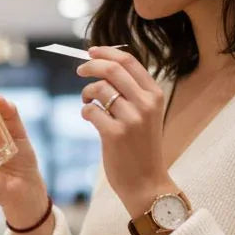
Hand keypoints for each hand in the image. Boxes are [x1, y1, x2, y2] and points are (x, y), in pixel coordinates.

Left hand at [76, 47, 172, 215]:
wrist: (147, 182)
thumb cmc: (142, 148)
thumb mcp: (146, 114)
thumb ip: (132, 91)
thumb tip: (105, 66)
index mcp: (155, 95)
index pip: (129, 61)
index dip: (106, 53)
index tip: (91, 52)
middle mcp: (146, 104)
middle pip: (112, 70)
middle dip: (91, 65)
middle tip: (80, 70)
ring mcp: (131, 119)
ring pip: (98, 89)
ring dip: (86, 93)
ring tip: (87, 102)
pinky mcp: (114, 134)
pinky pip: (90, 110)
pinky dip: (85, 111)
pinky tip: (90, 118)